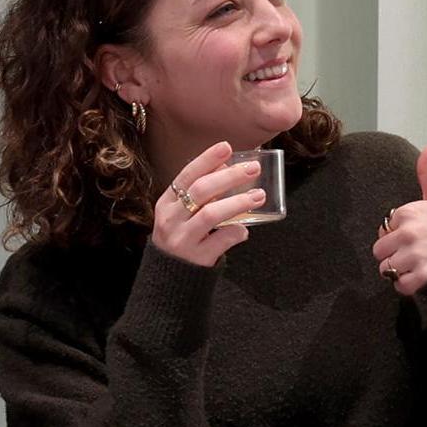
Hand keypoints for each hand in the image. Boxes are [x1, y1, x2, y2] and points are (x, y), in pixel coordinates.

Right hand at [151, 142, 267, 267]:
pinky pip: (221, 240)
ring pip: (210, 214)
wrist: (170, 279)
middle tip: (253, 169)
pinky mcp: (196, 258)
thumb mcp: (183, 213)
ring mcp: (182, 239)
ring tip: (259, 196)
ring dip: (237, 202)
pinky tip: (244, 229)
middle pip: (201, 191)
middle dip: (229, 177)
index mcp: (167, 203)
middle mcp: (171, 219)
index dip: (207, 159)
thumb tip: (227, 167)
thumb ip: (201, 194)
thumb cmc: (183, 237)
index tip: (227, 146)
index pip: (187, 175)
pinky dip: (236, 232)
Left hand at [371, 143, 426, 294]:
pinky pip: (401, 286)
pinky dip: (408, 285)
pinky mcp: (424, 277)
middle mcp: (409, 232)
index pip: (385, 227)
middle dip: (394, 254)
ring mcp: (415, 255)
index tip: (414, 237)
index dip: (397, 234)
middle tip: (413, 254)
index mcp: (408, 212)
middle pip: (381, 250)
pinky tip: (422, 278)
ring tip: (418, 266)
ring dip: (400, 271)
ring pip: (388, 269)